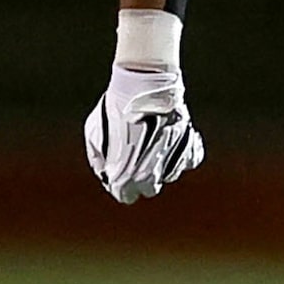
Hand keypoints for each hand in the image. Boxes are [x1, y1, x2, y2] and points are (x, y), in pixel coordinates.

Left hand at [85, 66, 203, 202]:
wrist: (143, 87)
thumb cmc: (115, 109)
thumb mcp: (94, 136)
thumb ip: (100, 160)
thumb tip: (107, 173)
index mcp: (124, 178)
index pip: (125, 196)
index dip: (121, 185)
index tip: (120, 173)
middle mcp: (149, 177)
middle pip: (149, 189)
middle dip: (142, 178)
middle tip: (137, 158)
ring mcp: (170, 163)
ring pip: (169, 175)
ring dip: (161, 164)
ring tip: (152, 142)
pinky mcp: (187, 148)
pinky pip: (188, 162)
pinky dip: (181, 155)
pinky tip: (172, 144)